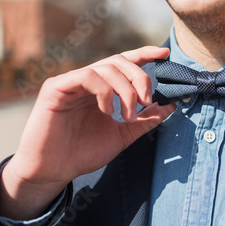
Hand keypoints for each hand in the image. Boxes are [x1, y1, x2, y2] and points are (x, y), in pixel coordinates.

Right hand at [0, 46, 175, 219]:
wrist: (53, 172)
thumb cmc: (83, 153)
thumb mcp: (122, 135)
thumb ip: (145, 120)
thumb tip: (170, 106)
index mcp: (101, 88)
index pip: (124, 62)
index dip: (144, 54)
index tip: (165, 53)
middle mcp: (87, 81)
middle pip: (119, 61)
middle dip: (139, 78)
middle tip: (147, 102)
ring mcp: (70, 82)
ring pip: (106, 67)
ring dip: (125, 90)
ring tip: (128, 116)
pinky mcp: (56, 87)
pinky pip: (86, 76)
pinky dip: (103, 91)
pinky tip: (106, 111)